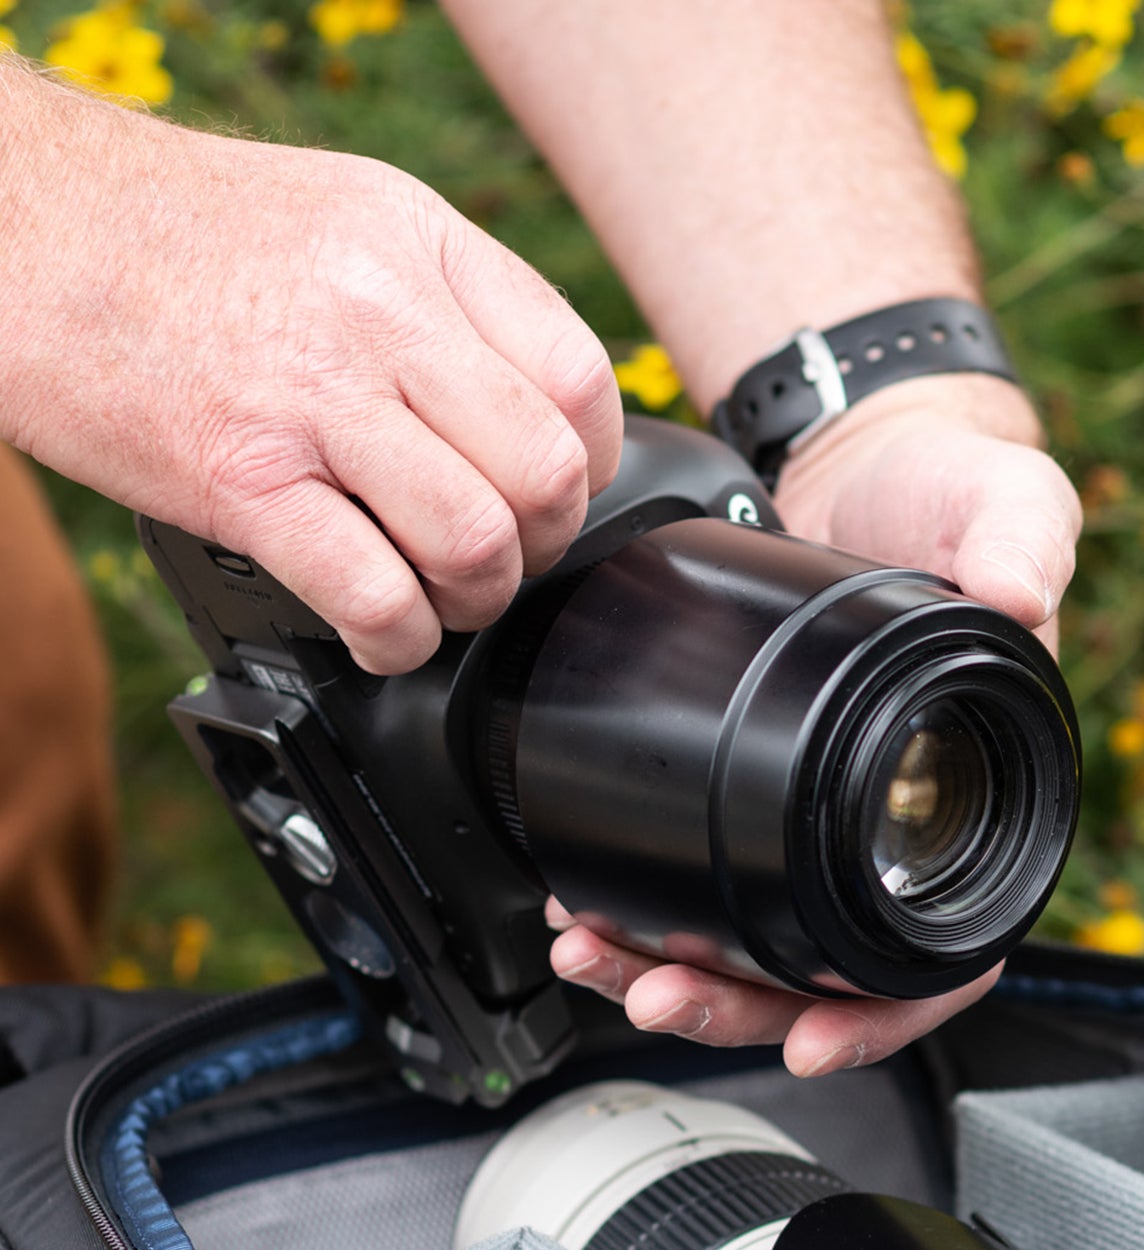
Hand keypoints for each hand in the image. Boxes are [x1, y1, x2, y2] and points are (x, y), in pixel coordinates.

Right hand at [0, 64, 622, 673]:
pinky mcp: (236, 477)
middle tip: (497, 555)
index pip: (581, 379)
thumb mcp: (343, 220)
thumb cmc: (173, 238)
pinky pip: (373, 593)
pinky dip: (396, 638)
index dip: (590, 465)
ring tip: (436, 593)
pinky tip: (378, 627)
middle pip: (547, 472)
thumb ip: (447, 306)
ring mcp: (308, 397)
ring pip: (478, 541)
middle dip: (541, 545)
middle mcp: (378, 313)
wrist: (14, 225)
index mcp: (419, 243)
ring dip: (473, 600)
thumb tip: (536, 412)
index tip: (553, 494)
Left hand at [549, 374, 1080, 1075]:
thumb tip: (1023, 596)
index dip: (885, 1015)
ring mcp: (826, 822)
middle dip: (741, 1006)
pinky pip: (711, 884)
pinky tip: (588, 903)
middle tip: (657, 992)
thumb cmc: (960, 495)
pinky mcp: (760, 794)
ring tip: (595, 955)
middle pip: (830, 978)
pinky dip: (649, 909)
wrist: (873, 460)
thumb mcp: (1010, 502)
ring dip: (677, 972)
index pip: (950, 960)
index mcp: (983, 808)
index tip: (811, 1039)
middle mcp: (903, 835)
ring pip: (760, 950)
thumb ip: (1024, 540)